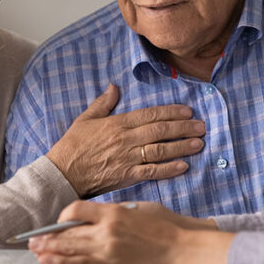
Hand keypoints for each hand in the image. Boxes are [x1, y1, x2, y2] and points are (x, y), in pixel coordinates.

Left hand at [28, 200, 230, 263]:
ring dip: (49, 251)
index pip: (75, 210)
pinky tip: (52, 262)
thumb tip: (93, 216)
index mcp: (113, 212)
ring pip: (69, 251)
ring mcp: (106, 252)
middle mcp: (106, 232)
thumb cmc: (165, 227)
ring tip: (36, 251)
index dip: (63, 216)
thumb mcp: (138, 208)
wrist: (180, 250)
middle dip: (47, 237)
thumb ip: (113, 211)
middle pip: (67, 233)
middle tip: (33, 239)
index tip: (60, 220)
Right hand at [46, 84, 204, 196]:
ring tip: (198, 143)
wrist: (62, 173)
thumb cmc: (72, 146)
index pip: (150, 114)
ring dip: (181, 146)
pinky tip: (184, 166)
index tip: (187, 111)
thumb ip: (103, 103)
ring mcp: (128, 158)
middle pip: (160, 131)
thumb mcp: (85, 119)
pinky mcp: (127, 176)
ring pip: (160, 150)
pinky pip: (152, 172)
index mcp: (118, 123)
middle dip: (183, 127)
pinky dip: (169, 169)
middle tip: (201, 126)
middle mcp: (126, 140)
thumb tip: (114, 87)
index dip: (171, 112)